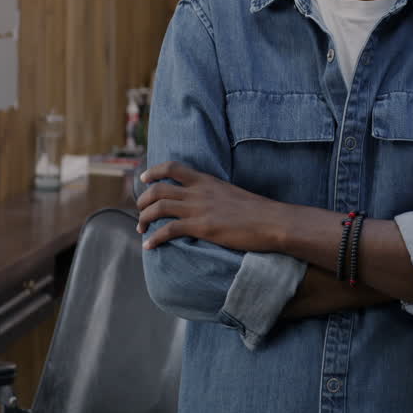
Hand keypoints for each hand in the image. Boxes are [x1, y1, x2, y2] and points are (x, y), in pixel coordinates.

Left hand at [135, 161, 286, 251]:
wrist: (272, 221)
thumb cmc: (258, 211)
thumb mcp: (233, 194)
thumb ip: (216, 195)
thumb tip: (210, 203)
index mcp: (207, 180)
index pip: (173, 168)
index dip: (154, 172)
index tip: (144, 179)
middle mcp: (199, 192)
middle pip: (158, 189)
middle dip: (143, 200)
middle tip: (141, 211)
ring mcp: (199, 209)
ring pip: (158, 208)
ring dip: (144, 218)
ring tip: (141, 228)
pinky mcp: (201, 227)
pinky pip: (168, 230)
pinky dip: (154, 238)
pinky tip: (149, 245)